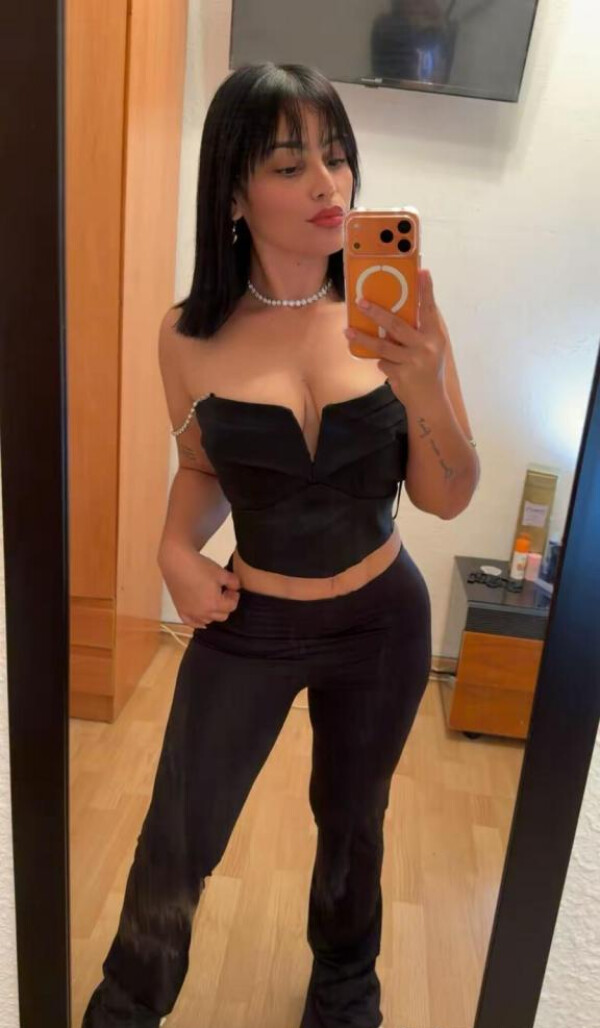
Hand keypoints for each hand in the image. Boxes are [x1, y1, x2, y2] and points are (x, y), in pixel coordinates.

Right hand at [159, 545, 240, 628]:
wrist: (177, 562)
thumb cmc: (200, 566)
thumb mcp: (221, 572)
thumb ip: (234, 582)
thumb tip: (236, 588)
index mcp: (214, 604)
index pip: (232, 606)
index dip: (234, 596)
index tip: (231, 588)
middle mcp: (203, 613)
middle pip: (222, 615)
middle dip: (225, 605)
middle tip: (222, 592)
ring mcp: (190, 613)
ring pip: (208, 620)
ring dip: (213, 612)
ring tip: (211, 598)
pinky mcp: (181, 610)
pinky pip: (192, 622)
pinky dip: (198, 620)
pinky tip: (201, 613)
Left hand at [344, 268, 447, 406]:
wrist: (429, 401)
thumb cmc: (429, 370)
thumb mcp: (432, 348)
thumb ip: (419, 331)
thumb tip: (396, 310)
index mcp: (436, 336)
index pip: (430, 309)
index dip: (426, 290)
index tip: (421, 271)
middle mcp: (425, 347)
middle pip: (397, 325)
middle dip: (376, 313)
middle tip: (360, 301)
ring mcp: (412, 362)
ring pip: (382, 346)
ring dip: (362, 338)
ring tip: (347, 330)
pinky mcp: (400, 375)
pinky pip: (382, 363)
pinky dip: (381, 362)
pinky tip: (385, 364)